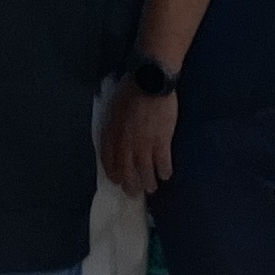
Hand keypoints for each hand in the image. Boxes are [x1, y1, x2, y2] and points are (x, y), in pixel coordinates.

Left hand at [100, 82, 179, 197]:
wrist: (149, 81)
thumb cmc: (130, 89)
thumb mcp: (112, 107)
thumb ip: (112, 125)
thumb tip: (113, 135)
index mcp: (111, 134)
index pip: (109, 161)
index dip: (113, 173)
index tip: (117, 181)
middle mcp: (125, 143)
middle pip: (126, 171)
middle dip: (130, 185)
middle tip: (134, 193)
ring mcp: (143, 144)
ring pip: (144, 171)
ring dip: (148, 182)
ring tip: (151, 188)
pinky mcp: (161, 141)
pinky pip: (162, 162)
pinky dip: (164, 171)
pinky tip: (166, 175)